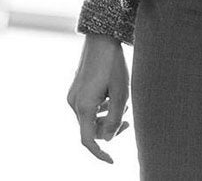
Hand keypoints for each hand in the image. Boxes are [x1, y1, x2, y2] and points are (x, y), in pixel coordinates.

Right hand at [66, 34, 130, 163]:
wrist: (100, 40)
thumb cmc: (113, 66)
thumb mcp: (121, 94)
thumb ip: (115, 120)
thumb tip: (108, 139)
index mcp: (84, 106)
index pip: (88, 140)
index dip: (99, 154)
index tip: (112, 161)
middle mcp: (74, 103)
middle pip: (91, 130)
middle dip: (109, 130)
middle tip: (128, 123)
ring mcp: (73, 97)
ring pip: (90, 120)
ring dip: (107, 118)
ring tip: (122, 103)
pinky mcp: (75, 91)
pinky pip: (88, 109)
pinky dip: (101, 109)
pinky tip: (111, 96)